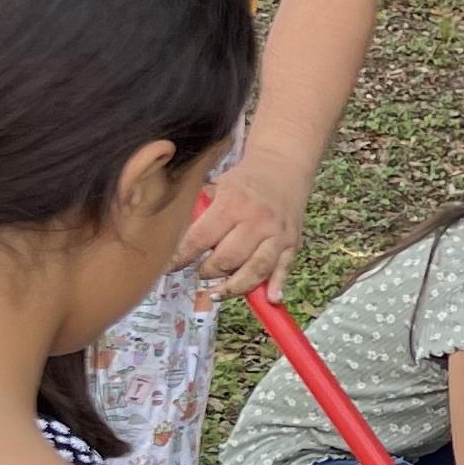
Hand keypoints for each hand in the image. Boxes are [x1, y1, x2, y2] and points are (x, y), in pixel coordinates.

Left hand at [185, 149, 310, 302]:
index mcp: (233, 203)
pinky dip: (276, 286)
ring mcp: (277, 234)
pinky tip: (269, 299)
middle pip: (227, 259)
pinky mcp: (292, 243)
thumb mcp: (218, 186)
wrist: (283, 166)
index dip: (183, 257)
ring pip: (255, 270)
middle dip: (208, 272)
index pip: (201, 238)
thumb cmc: (245, 180)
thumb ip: (201, 212)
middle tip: (200, 273)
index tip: (171, 267)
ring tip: (216, 294)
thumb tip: (179, 241)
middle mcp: (256, 221)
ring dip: (233, 288)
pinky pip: (283, 269)